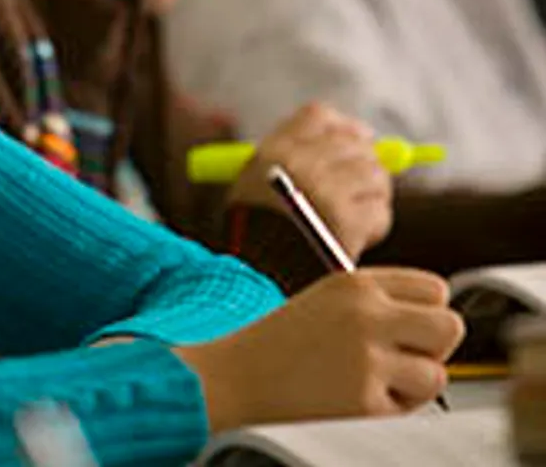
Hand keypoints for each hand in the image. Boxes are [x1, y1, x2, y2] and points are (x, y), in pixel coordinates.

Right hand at [175, 268, 464, 430]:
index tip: (411, 328)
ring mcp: (367, 356)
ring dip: (412, 383)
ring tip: (371, 379)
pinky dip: (390, 407)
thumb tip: (438, 320)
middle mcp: (366, 313)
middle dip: (434, 347)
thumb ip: (379, 301)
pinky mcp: (365, 398)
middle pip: (449, 325)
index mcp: (356, 282)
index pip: (434, 288)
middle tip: (403, 357)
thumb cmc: (283, 340)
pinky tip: (354, 397)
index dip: (428, 312)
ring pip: (437, 372)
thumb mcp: (328, 299)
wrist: (239, 374)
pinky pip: (410, 406)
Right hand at [229, 102, 392, 259]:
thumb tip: (356, 138)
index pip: (319, 117)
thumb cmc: (255, 234)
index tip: (359, 138)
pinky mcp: (348, 221)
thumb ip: (292, 157)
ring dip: (372, 196)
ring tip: (355, 216)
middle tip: (362, 186)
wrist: (255, 280)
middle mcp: (301, 164)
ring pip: (374, 176)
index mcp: (274, 151)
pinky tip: (356, 239)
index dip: (344, 126)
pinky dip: (374, 226)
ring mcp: (326, 191)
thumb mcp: (253, 182)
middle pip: (354, 143)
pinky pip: (379, 212)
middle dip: (366, 163)